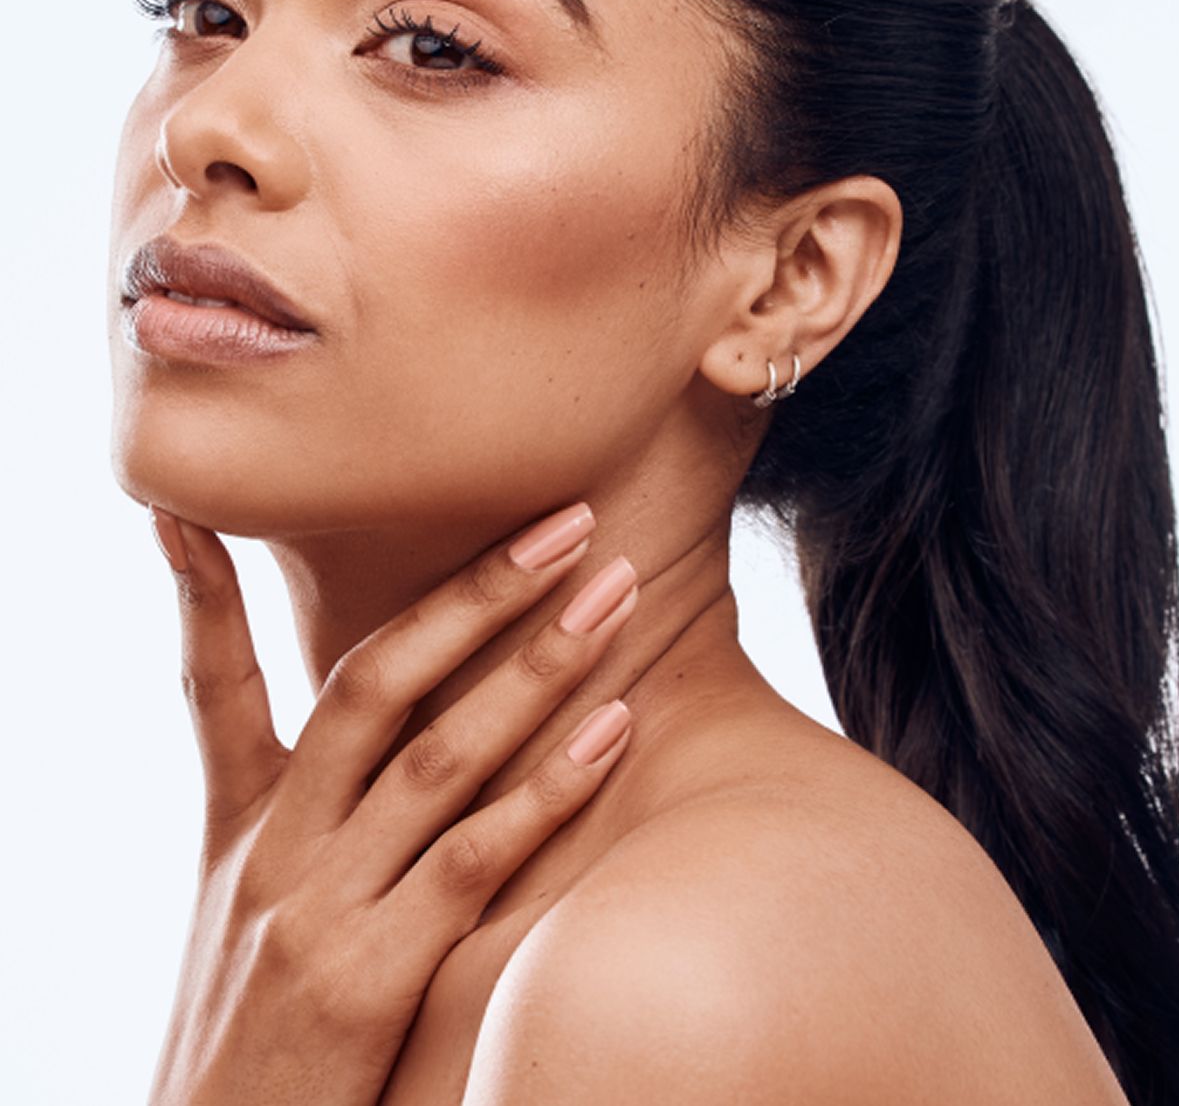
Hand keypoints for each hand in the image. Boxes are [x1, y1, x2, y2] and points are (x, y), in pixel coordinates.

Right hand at [144, 501, 637, 1105]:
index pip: (211, 682)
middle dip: (472, 592)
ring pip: (438, 752)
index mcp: (238, 828)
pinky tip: (614, 725)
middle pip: (372, 682)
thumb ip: (298, 826)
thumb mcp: (243, 920)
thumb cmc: (253, 1043)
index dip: (200, 593)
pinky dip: (549, 786)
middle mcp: (274, 849)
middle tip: (565, 521)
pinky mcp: (369, 978)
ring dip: (534, 663)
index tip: (190, 509)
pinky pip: (475, 857)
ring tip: (613, 591)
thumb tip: (366, 753)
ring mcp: (320, 908)